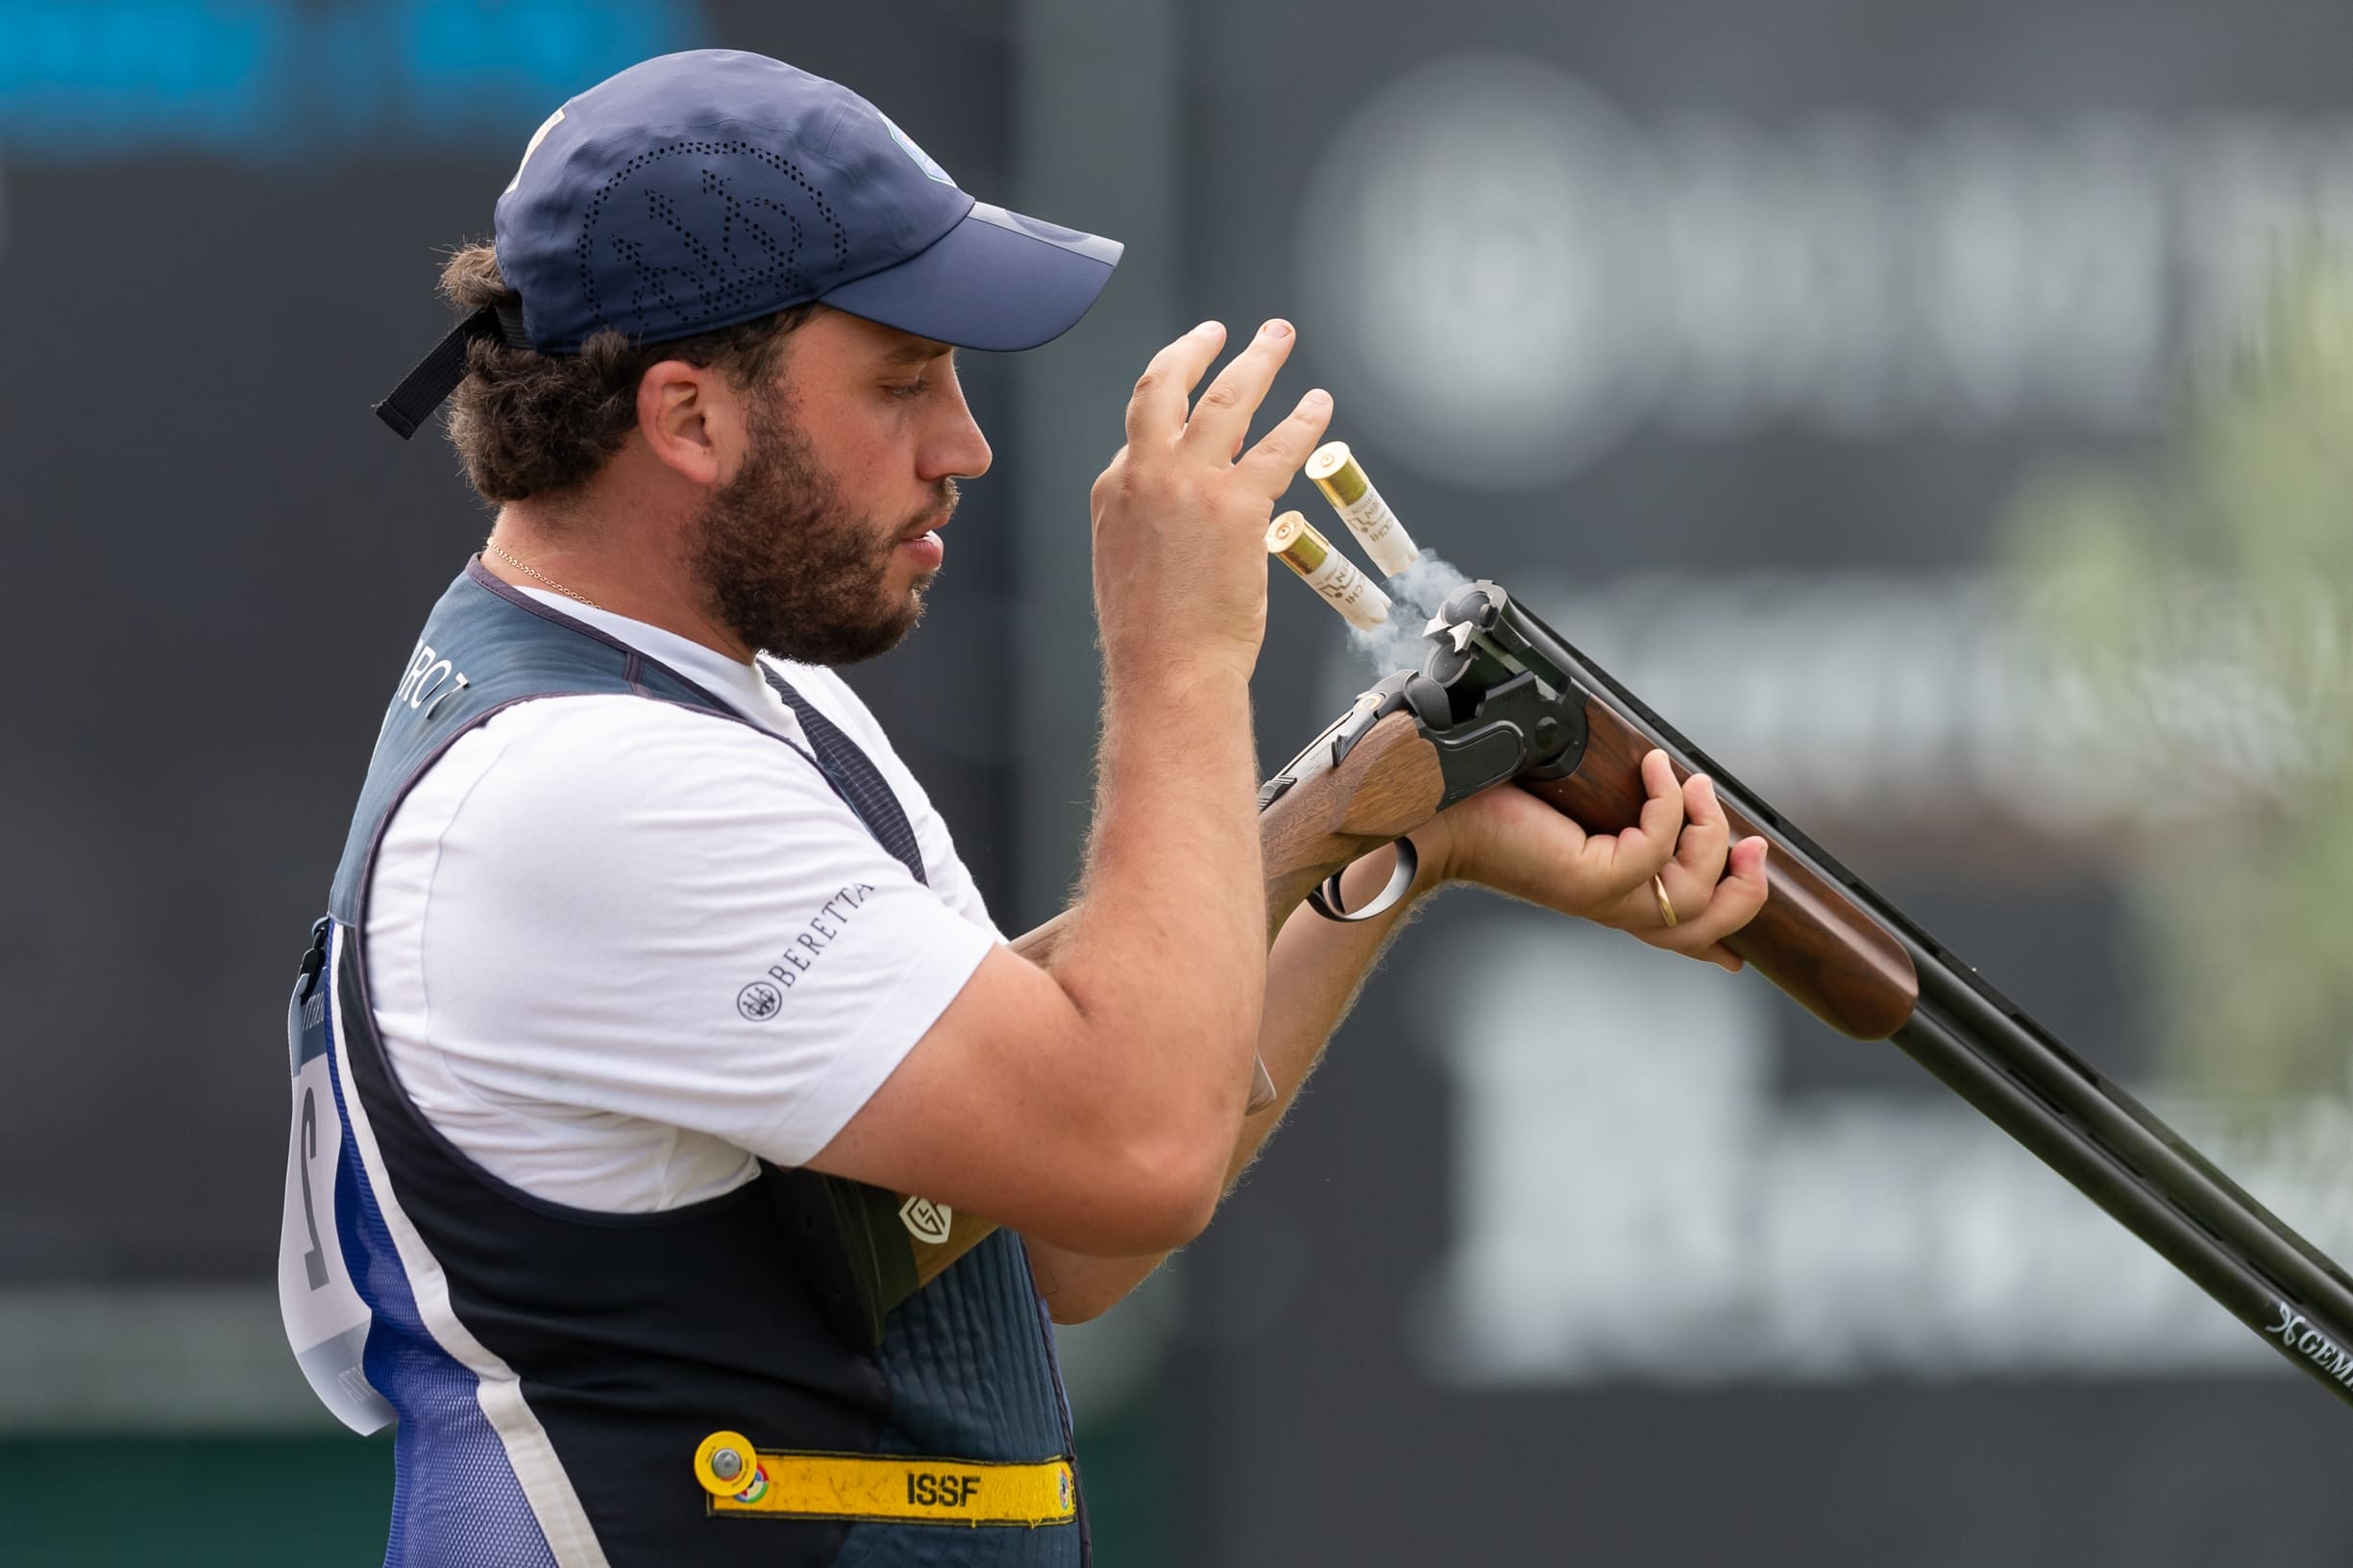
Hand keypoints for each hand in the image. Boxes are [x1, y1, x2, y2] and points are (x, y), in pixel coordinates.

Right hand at [1089, 321, 1332, 684]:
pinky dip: (1303, 420)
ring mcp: (1191, 483)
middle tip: (1219, 331)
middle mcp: (1146, 474)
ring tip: (1277, 338)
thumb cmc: (1152, 636)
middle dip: (1197, 348)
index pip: (1144, 429)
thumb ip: (1147, 519)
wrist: (1167, 670)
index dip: (1174, 411)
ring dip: (1258, 361)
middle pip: (1167, 385)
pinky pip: (1279, 447)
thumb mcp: (1125, 563)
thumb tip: (1182, 501)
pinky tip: (1318, 406)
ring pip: (1227, 398)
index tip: (1197, 397)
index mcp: (1114, 489)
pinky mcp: (1238, 504)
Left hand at [1426, 750, 1769, 970]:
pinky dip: (1666, 803)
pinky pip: (1656, 849)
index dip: (1729, 931)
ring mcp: (1604, 898)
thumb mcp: (1577, 809)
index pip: (1682, 934)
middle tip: (1754, 842)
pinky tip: (1653, 769)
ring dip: (1708, 830)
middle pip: (1708, 925)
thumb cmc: (1499, 802)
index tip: (1753, 916)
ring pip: (1694, 893)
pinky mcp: (1591, 880)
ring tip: (1692, 783)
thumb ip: (1619, 809)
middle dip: (1746, 887)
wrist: (1441, 813)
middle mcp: (1613, 907)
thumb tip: (1650, 776)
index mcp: (1611, 896)